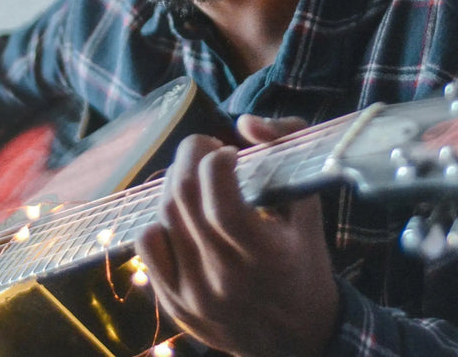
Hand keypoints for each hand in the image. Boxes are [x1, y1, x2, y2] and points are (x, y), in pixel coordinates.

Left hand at [137, 115, 339, 356]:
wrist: (297, 339)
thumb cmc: (305, 265)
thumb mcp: (310, 209)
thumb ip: (288, 152)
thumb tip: (246, 122)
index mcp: (265, 255)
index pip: (220, 198)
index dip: (216, 160)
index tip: (229, 152)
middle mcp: (226, 277)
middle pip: (184, 198)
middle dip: (190, 156)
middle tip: (204, 148)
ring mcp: (195, 294)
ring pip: (164, 217)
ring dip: (175, 184)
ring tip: (194, 178)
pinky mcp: (175, 304)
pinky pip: (148, 247)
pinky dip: (159, 220)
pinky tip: (180, 217)